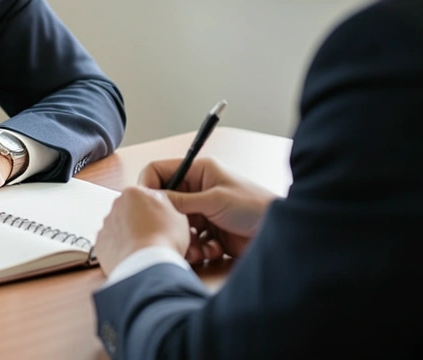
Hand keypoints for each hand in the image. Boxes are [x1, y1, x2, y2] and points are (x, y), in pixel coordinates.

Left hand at [93, 186, 188, 274]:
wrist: (147, 265)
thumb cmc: (164, 239)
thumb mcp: (178, 215)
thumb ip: (167, 206)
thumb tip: (163, 208)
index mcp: (133, 192)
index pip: (146, 196)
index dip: (157, 210)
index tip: (163, 221)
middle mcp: (116, 206)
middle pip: (132, 212)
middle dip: (143, 222)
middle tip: (157, 237)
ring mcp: (107, 225)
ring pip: (122, 228)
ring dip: (133, 236)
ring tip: (147, 250)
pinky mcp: (101, 244)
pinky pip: (113, 244)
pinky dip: (123, 250)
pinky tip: (136, 256)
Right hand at [138, 157, 277, 264]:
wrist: (277, 232)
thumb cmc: (253, 205)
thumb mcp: (214, 200)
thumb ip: (182, 200)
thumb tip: (152, 199)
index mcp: (198, 171)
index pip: (160, 171)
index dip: (149, 186)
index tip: (145, 206)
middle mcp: (197, 189)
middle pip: (167, 203)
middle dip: (168, 220)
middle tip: (173, 233)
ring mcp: (203, 211)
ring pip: (177, 225)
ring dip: (184, 239)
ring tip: (196, 249)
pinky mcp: (209, 231)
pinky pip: (191, 239)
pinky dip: (198, 248)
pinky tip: (212, 251)